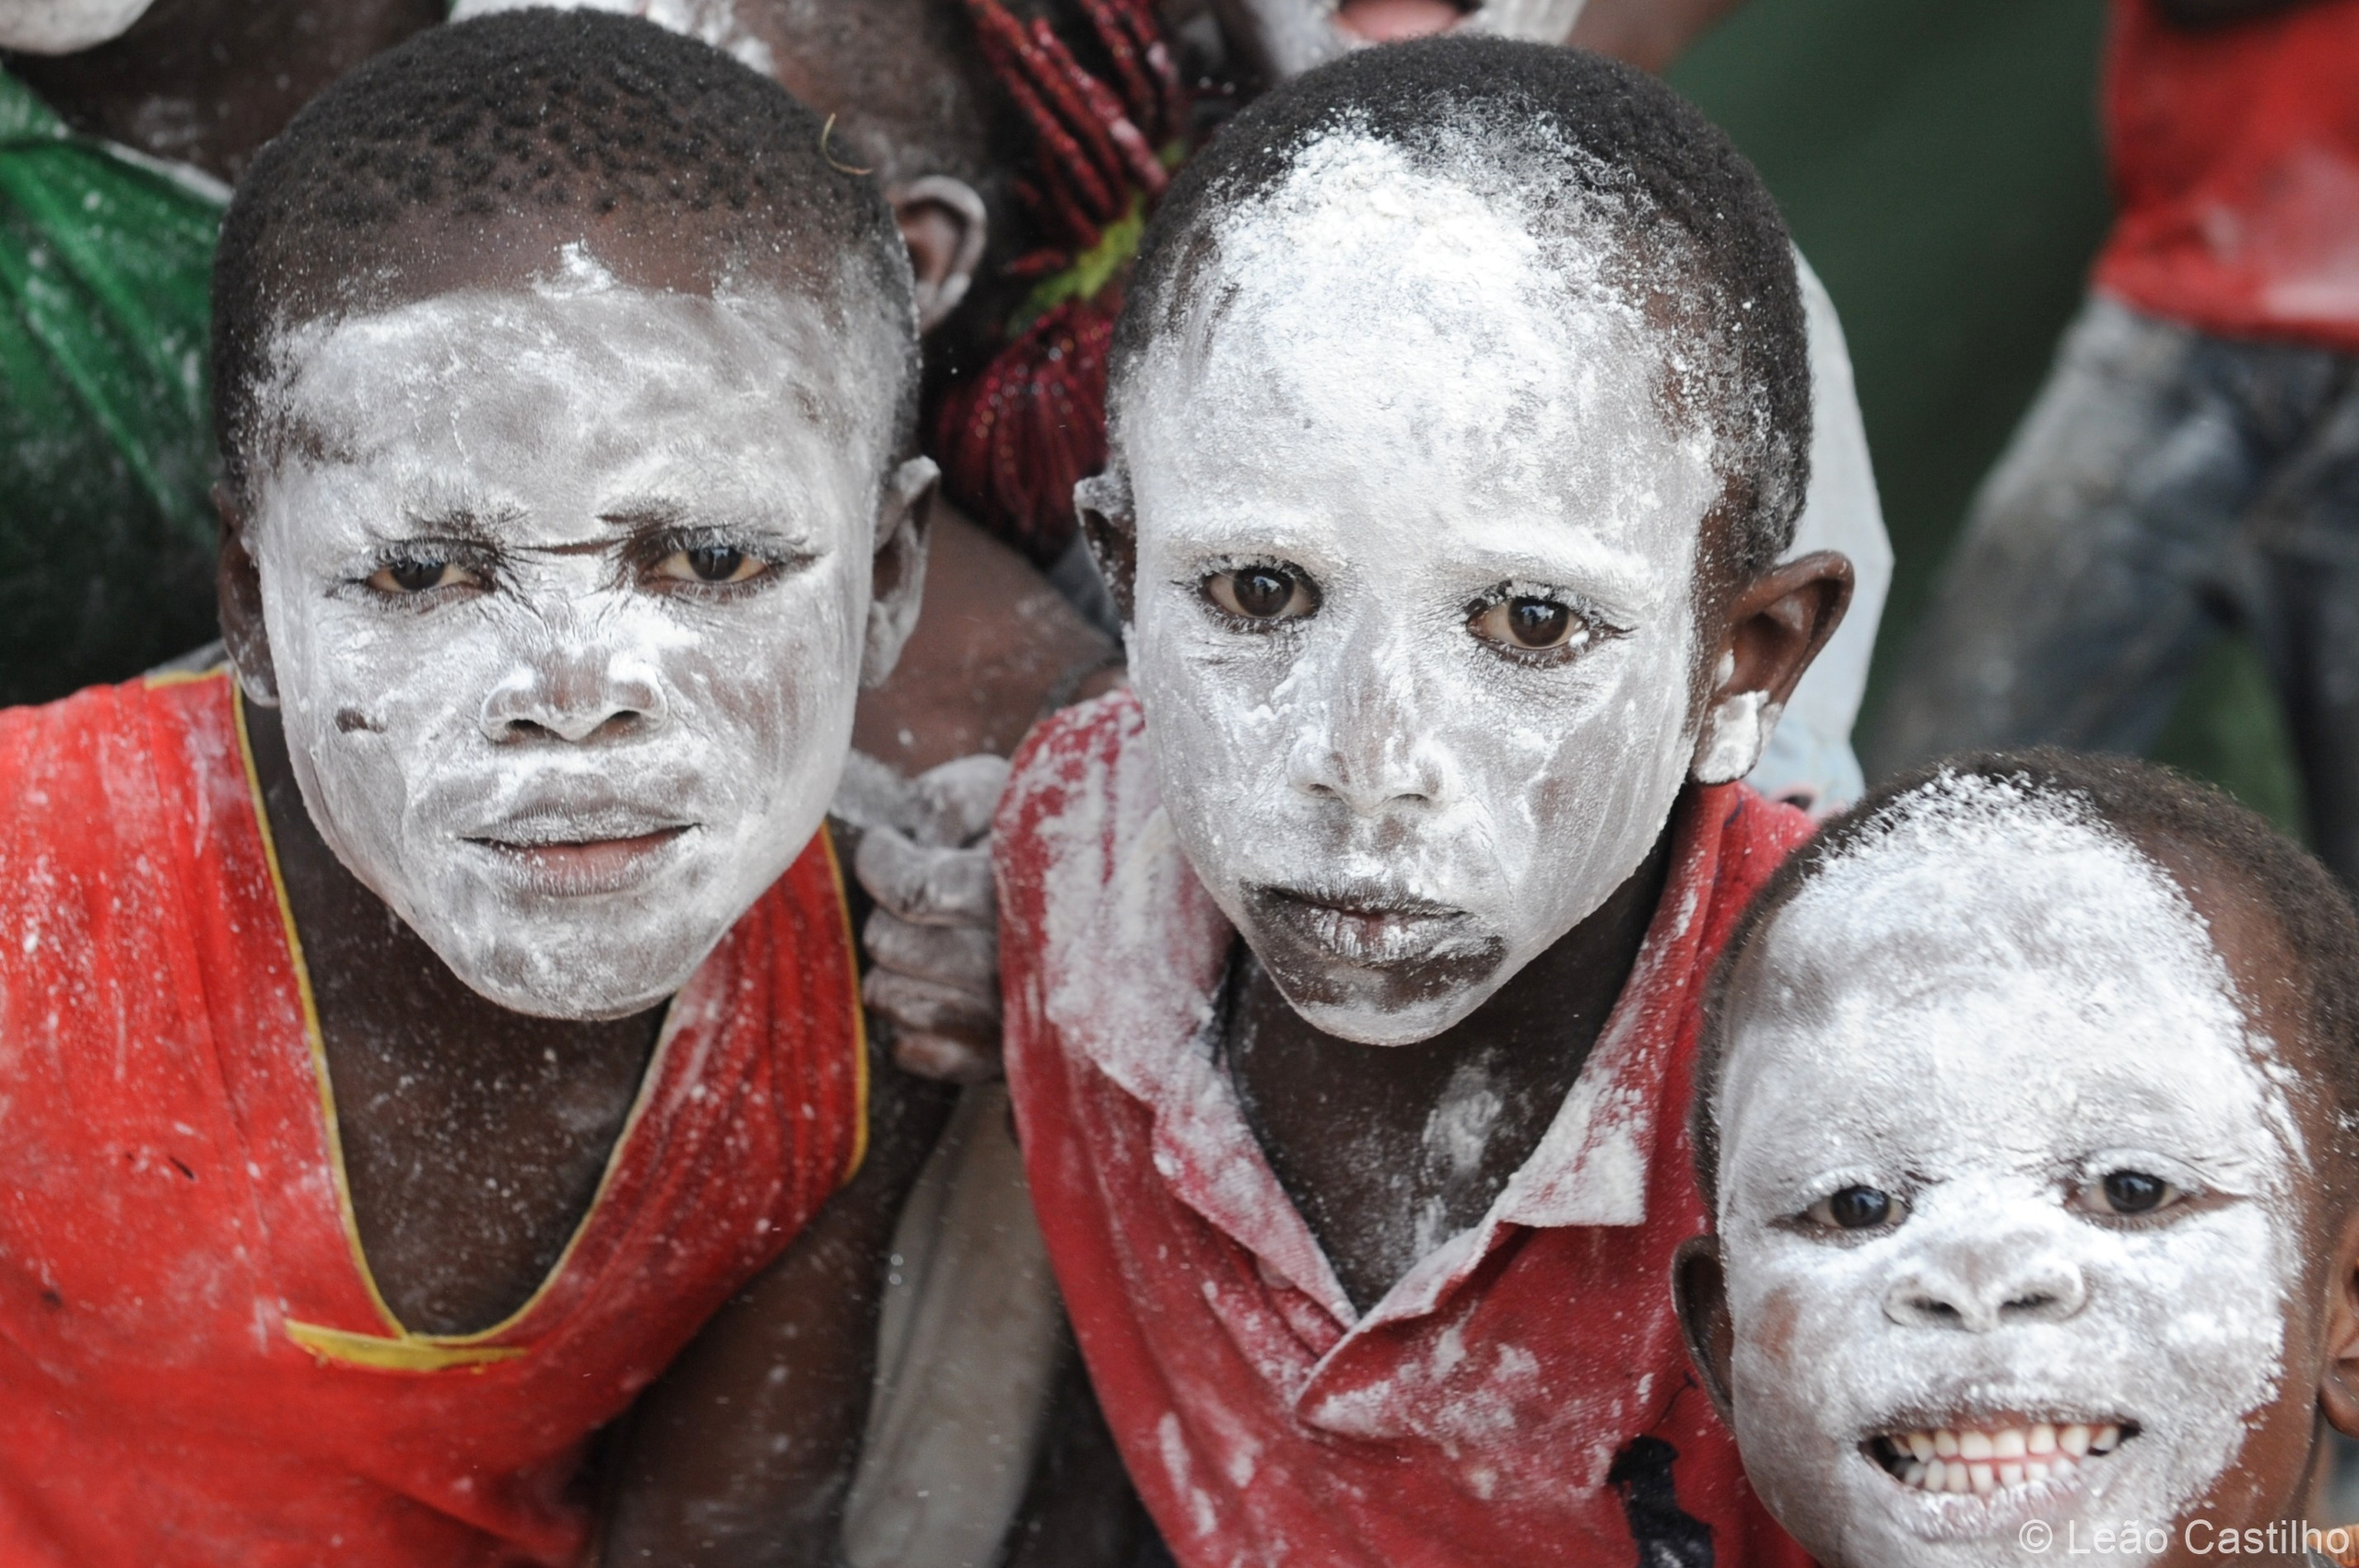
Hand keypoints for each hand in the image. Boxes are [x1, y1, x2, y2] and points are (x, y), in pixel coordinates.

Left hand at [836, 752, 1010, 1081]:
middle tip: (913, 891)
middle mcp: (1014, 964)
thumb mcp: (998, 793)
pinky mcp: (992, 1061)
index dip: (880, 862)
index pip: (913, 891)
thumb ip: (949, 802)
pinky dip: (910, 1018)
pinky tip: (937, 984)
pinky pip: (911, 1049)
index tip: (885, 845)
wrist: (1106, 900)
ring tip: (927, 935)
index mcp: (1020, 891)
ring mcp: (1002, 1019)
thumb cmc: (1030, 839)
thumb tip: (906, 840)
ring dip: (892, 963)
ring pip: (887, 995)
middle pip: (890, 942)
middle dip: (885, 909)